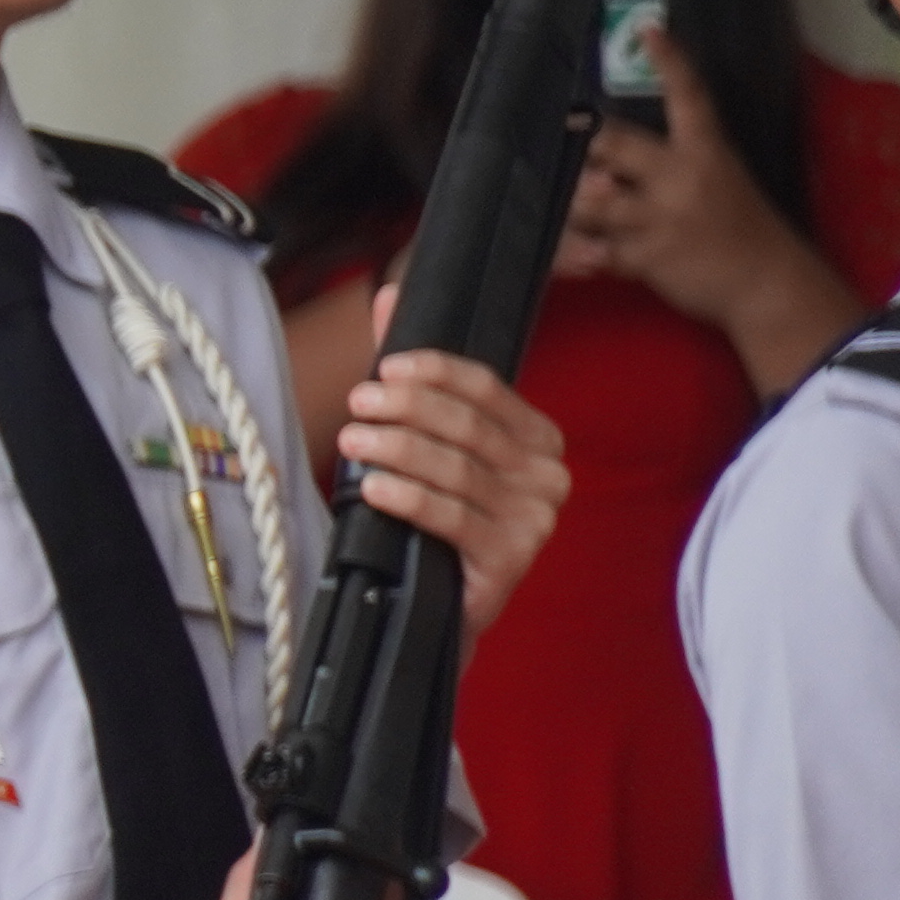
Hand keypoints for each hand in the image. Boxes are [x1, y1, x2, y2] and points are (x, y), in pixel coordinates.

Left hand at [336, 347, 566, 634]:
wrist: (435, 604)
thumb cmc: (431, 517)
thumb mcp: (424, 443)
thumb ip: (409, 374)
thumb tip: (386, 295)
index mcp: (537, 439)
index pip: (488, 389)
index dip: (437, 372)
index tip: (387, 367)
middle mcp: (548, 476)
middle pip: (468, 426)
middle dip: (407, 409)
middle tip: (356, 404)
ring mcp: (534, 521)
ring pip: (455, 470)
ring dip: (396, 449)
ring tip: (351, 440)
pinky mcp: (509, 560)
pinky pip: (451, 517)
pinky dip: (406, 498)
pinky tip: (371, 488)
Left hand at [557, 27, 860, 390]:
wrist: (766, 283)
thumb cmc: (736, 224)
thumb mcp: (717, 178)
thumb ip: (664, 164)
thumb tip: (599, 162)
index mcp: (706, 151)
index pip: (689, 97)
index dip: (670, 62)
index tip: (649, 29)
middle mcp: (682, 177)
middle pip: (614, 144)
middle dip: (581, 144)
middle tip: (555, 135)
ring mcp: (663, 218)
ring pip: (590, 199)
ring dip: (568, 203)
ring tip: (550, 203)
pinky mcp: (647, 257)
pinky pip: (593, 249)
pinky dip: (574, 253)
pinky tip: (567, 255)